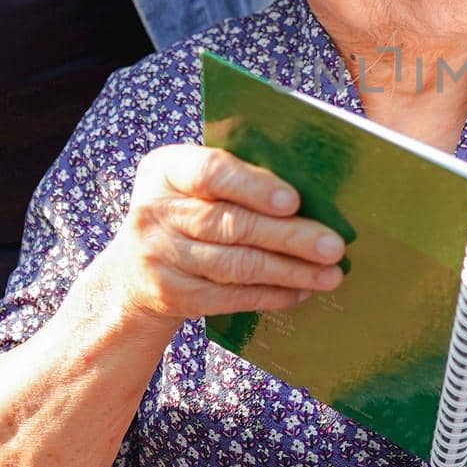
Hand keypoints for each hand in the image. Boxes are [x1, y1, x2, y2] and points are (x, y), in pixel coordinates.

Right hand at [110, 144, 345, 326]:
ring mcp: (160, 257)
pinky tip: (302, 291)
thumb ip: (240, 180)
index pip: (211, 172)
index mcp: (166, 169)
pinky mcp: (172, 296)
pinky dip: (272, 295)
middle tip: (334, 246)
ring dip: (290, 271)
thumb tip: (315, 197)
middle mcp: (155, 211)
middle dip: (290, 236)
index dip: (254, 187)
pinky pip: (231, 297)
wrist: (133, 272)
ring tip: (330, 274)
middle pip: (232, 224)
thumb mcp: (195, 185)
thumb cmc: (186, 213)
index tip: (294, 201)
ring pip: (237, 265)